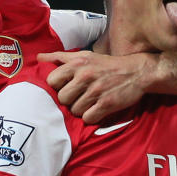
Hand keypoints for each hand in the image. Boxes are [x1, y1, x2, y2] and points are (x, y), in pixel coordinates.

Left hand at [38, 51, 156, 123]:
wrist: (137, 72)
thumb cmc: (107, 65)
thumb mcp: (84, 56)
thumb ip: (60, 57)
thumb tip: (38, 58)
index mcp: (78, 63)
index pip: (52, 81)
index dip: (58, 87)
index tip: (67, 86)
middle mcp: (85, 76)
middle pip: (62, 99)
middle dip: (70, 100)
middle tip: (80, 96)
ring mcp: (96, 91)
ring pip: (74, 110)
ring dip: (81, 110)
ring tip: (91, 102)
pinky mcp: (107, 104)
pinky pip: (88, 118)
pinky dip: (92, 117)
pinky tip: (98, 109)